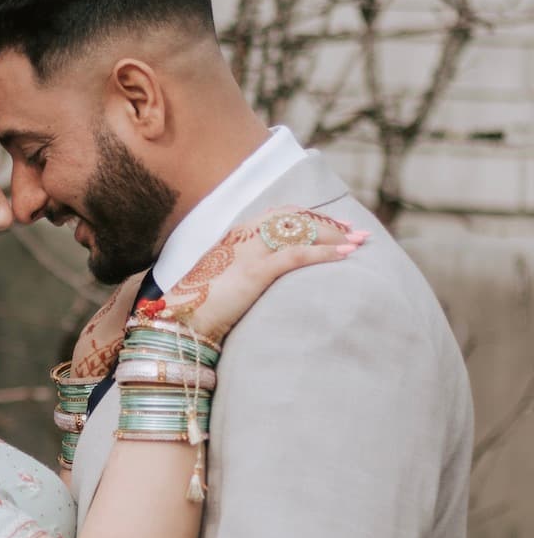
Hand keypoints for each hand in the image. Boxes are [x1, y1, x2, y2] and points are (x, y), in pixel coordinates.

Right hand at [153, 210, 366, 344]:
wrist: (176, 321)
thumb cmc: (195, 310)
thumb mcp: (221, 286)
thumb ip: (240, 278)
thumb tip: (257, 287)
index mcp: (235, 236)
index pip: (279, 216)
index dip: (309, 219)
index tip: (333, 227)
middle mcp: (243, 236)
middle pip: (295, 219)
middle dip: (328, 224)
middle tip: (355, 232)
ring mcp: (249, 251)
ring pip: (301, 232)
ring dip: (334, 236)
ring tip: (359, 243)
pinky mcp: (255, 271)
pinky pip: (298, 255)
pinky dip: (326, 254)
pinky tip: (346, 256)